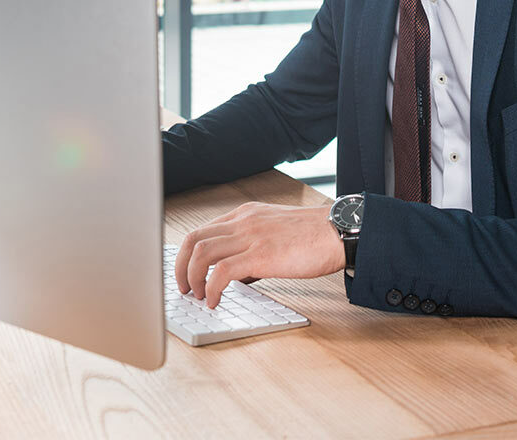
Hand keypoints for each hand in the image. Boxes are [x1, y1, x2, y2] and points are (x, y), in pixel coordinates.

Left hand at [174, 202, 345, 308]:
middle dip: (180, 266)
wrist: (336, 232)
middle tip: (183, 288)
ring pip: (201, 252)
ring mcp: (250, 236)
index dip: (187, 255)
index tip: (185, 274)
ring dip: (192, 278)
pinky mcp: (261, 255)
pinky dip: (211, 288)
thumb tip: (237, 277)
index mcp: (244, 215)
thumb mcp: (274, 234)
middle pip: (193, 239)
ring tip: (197, 297)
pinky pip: (222, 271)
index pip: (202, 230)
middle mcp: (242, 221)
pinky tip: (215, 301)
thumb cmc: (312, 237)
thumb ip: (252, 251)